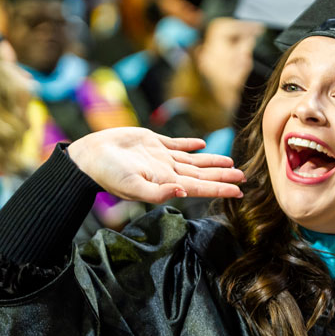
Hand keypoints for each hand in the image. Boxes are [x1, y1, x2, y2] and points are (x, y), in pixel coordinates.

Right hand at [67, 127, 244, 203]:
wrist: (89, 156)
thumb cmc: (107, 174)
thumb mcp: (132, 186)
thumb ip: (158, 192)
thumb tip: (184, 193)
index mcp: (166, 182)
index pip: (200, 187)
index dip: (220, 189)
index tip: (239, 191)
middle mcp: (167, 171)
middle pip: (202, 174)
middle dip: (223, 176)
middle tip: (244, 177)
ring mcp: (161, 157)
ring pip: (194, 160)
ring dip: (213, 162)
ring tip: (231, 162)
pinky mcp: (152, 142)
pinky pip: (177, 144)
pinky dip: (191, 144)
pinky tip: (203, 145)